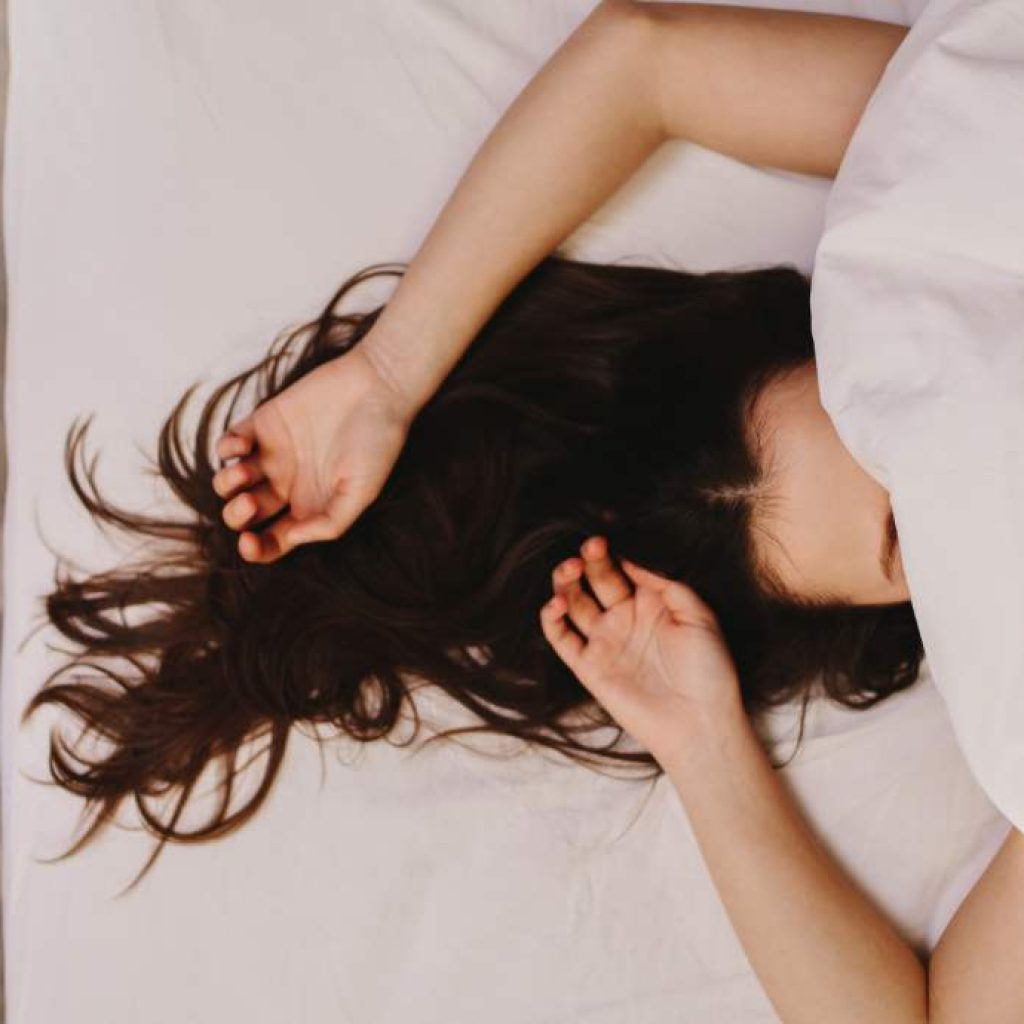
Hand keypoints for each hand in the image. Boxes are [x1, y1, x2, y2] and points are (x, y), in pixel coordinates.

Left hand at [212, 345, 413, 562]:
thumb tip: (290, 539)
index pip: (273, 539)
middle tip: (251, 501)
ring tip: (243, 472)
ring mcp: (273, 453)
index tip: (249, 543)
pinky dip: (226, 447)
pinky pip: (229, 443)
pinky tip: (244, 444)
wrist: (378, 387)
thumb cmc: (377, 442)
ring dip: (226, 484)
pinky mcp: (263, 423)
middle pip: (245, 514)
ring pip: (230, 482)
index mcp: (309, 506)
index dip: (256, 549)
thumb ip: (329, 523)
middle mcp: (288, 484)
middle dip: (237, 515)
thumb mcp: (362, 493)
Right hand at [540, 535, 744, 763]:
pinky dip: (551, 619)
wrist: (699, 723)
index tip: (607, 536)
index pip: (624, 567)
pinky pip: (561, 638)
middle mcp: (625, 618)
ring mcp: (605, 641)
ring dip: (565, 582)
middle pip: (596, 579)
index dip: (614, 550)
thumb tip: (633, 558)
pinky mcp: (588, 666)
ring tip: (568, 568)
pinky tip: (557, 603)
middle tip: (589, 547)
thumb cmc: (709, 670)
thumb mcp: (699, 615)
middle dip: (589, 560)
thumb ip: (665, 583)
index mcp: (652, 602)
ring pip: (574, 602)